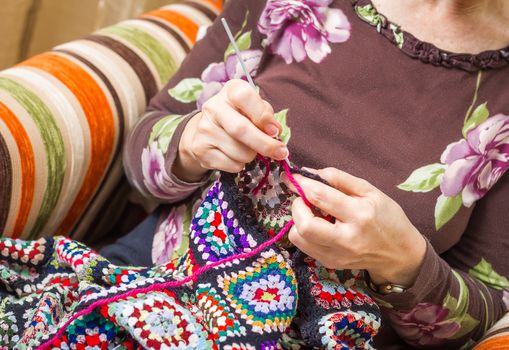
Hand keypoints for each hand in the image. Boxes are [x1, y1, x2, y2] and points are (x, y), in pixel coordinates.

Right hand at [173, 79, 288, 181]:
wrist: (207, 132)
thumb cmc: (240, 116)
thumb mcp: (254, 109)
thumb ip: (266, 116)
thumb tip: (274, 133)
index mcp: (230, 91)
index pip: (245, 97)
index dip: (262, 116)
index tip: (275, 131)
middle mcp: (213, 107)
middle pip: (241, 129)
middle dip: (265, 145)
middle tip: (280, 152)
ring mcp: (204, 129)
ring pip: (241, 152)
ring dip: (252, 155)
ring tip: (248, 148)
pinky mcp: (201, 150)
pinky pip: (233, 165)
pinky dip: (241, 164)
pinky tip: (235, 155)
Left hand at [284, 167, 426, 287]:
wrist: (399, 254)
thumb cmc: (387, 217)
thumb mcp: (370, 191)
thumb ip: (339, 179)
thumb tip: (310, 172)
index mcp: (360, 215)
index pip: (320, 197)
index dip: (302, 184)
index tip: (292, 176)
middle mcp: (347, 238)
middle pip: (305, 224)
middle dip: (297, 205)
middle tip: (304, 198)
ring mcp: (337, 255)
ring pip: (299, 237)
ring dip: (298, 219)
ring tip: (311, 211)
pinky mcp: (331, 263)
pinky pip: (303, 246)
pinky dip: (303, 231)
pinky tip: (316, 224)